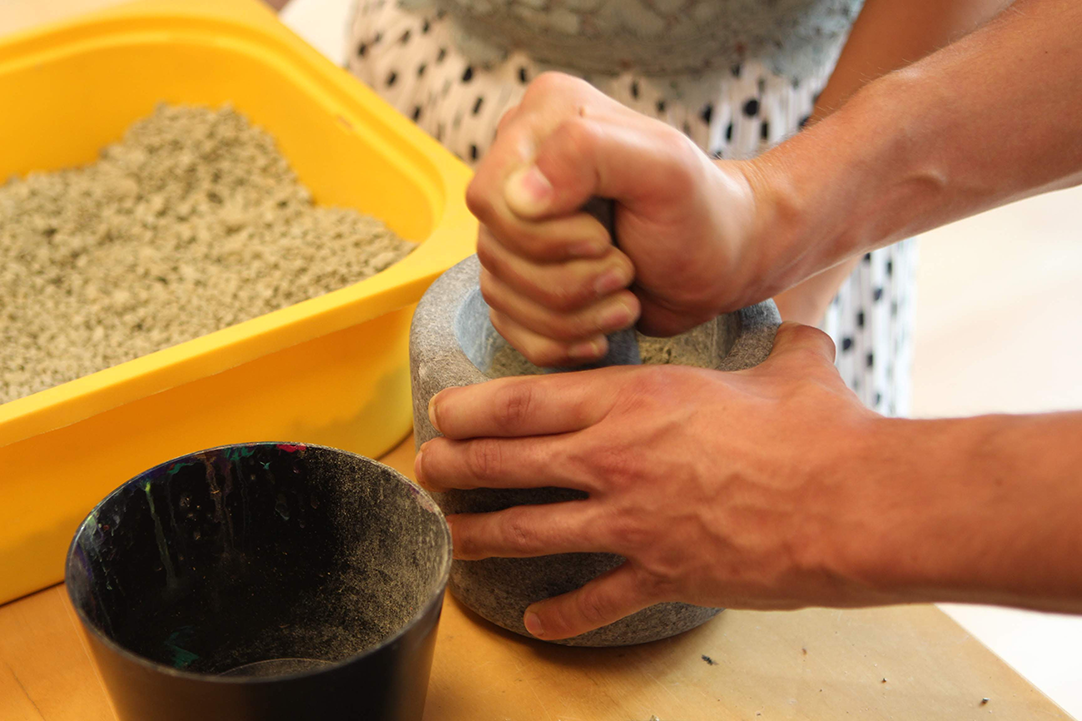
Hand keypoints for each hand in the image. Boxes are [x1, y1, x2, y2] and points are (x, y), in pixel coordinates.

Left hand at [416, 324, 890, 640]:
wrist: (851, 501)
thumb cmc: (819, 427)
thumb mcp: (790, 365)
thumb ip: (775, 345)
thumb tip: (797, 330)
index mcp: (633, 399)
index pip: (521, 400)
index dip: (468, 408)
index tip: (441, 412)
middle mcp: (614, 459)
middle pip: (506, 463)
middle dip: (454, 467)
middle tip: (426, 470)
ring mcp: (631, 522)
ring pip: (529, 531)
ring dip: (481, 536)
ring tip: (451, 537)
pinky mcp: (660, 573)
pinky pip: (596, 599)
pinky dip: (564, 614)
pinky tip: (539, 622)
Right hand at [467, 72, 772, 366]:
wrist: (722, 261)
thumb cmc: (701, 211)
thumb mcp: (664, 168)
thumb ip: (591, 153)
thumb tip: (518, 197)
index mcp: (542, 120)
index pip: (490, 197)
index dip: (541, 236)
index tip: (604, 238)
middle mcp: (519, 167)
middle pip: (493, 250)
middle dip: (566, 281)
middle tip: (624, 271)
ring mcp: (517, 226)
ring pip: (498, 293)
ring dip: (572, 315)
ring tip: (625, 298)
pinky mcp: (523, 276)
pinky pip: (508, 325)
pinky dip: (559, 340)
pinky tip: (602, 328)